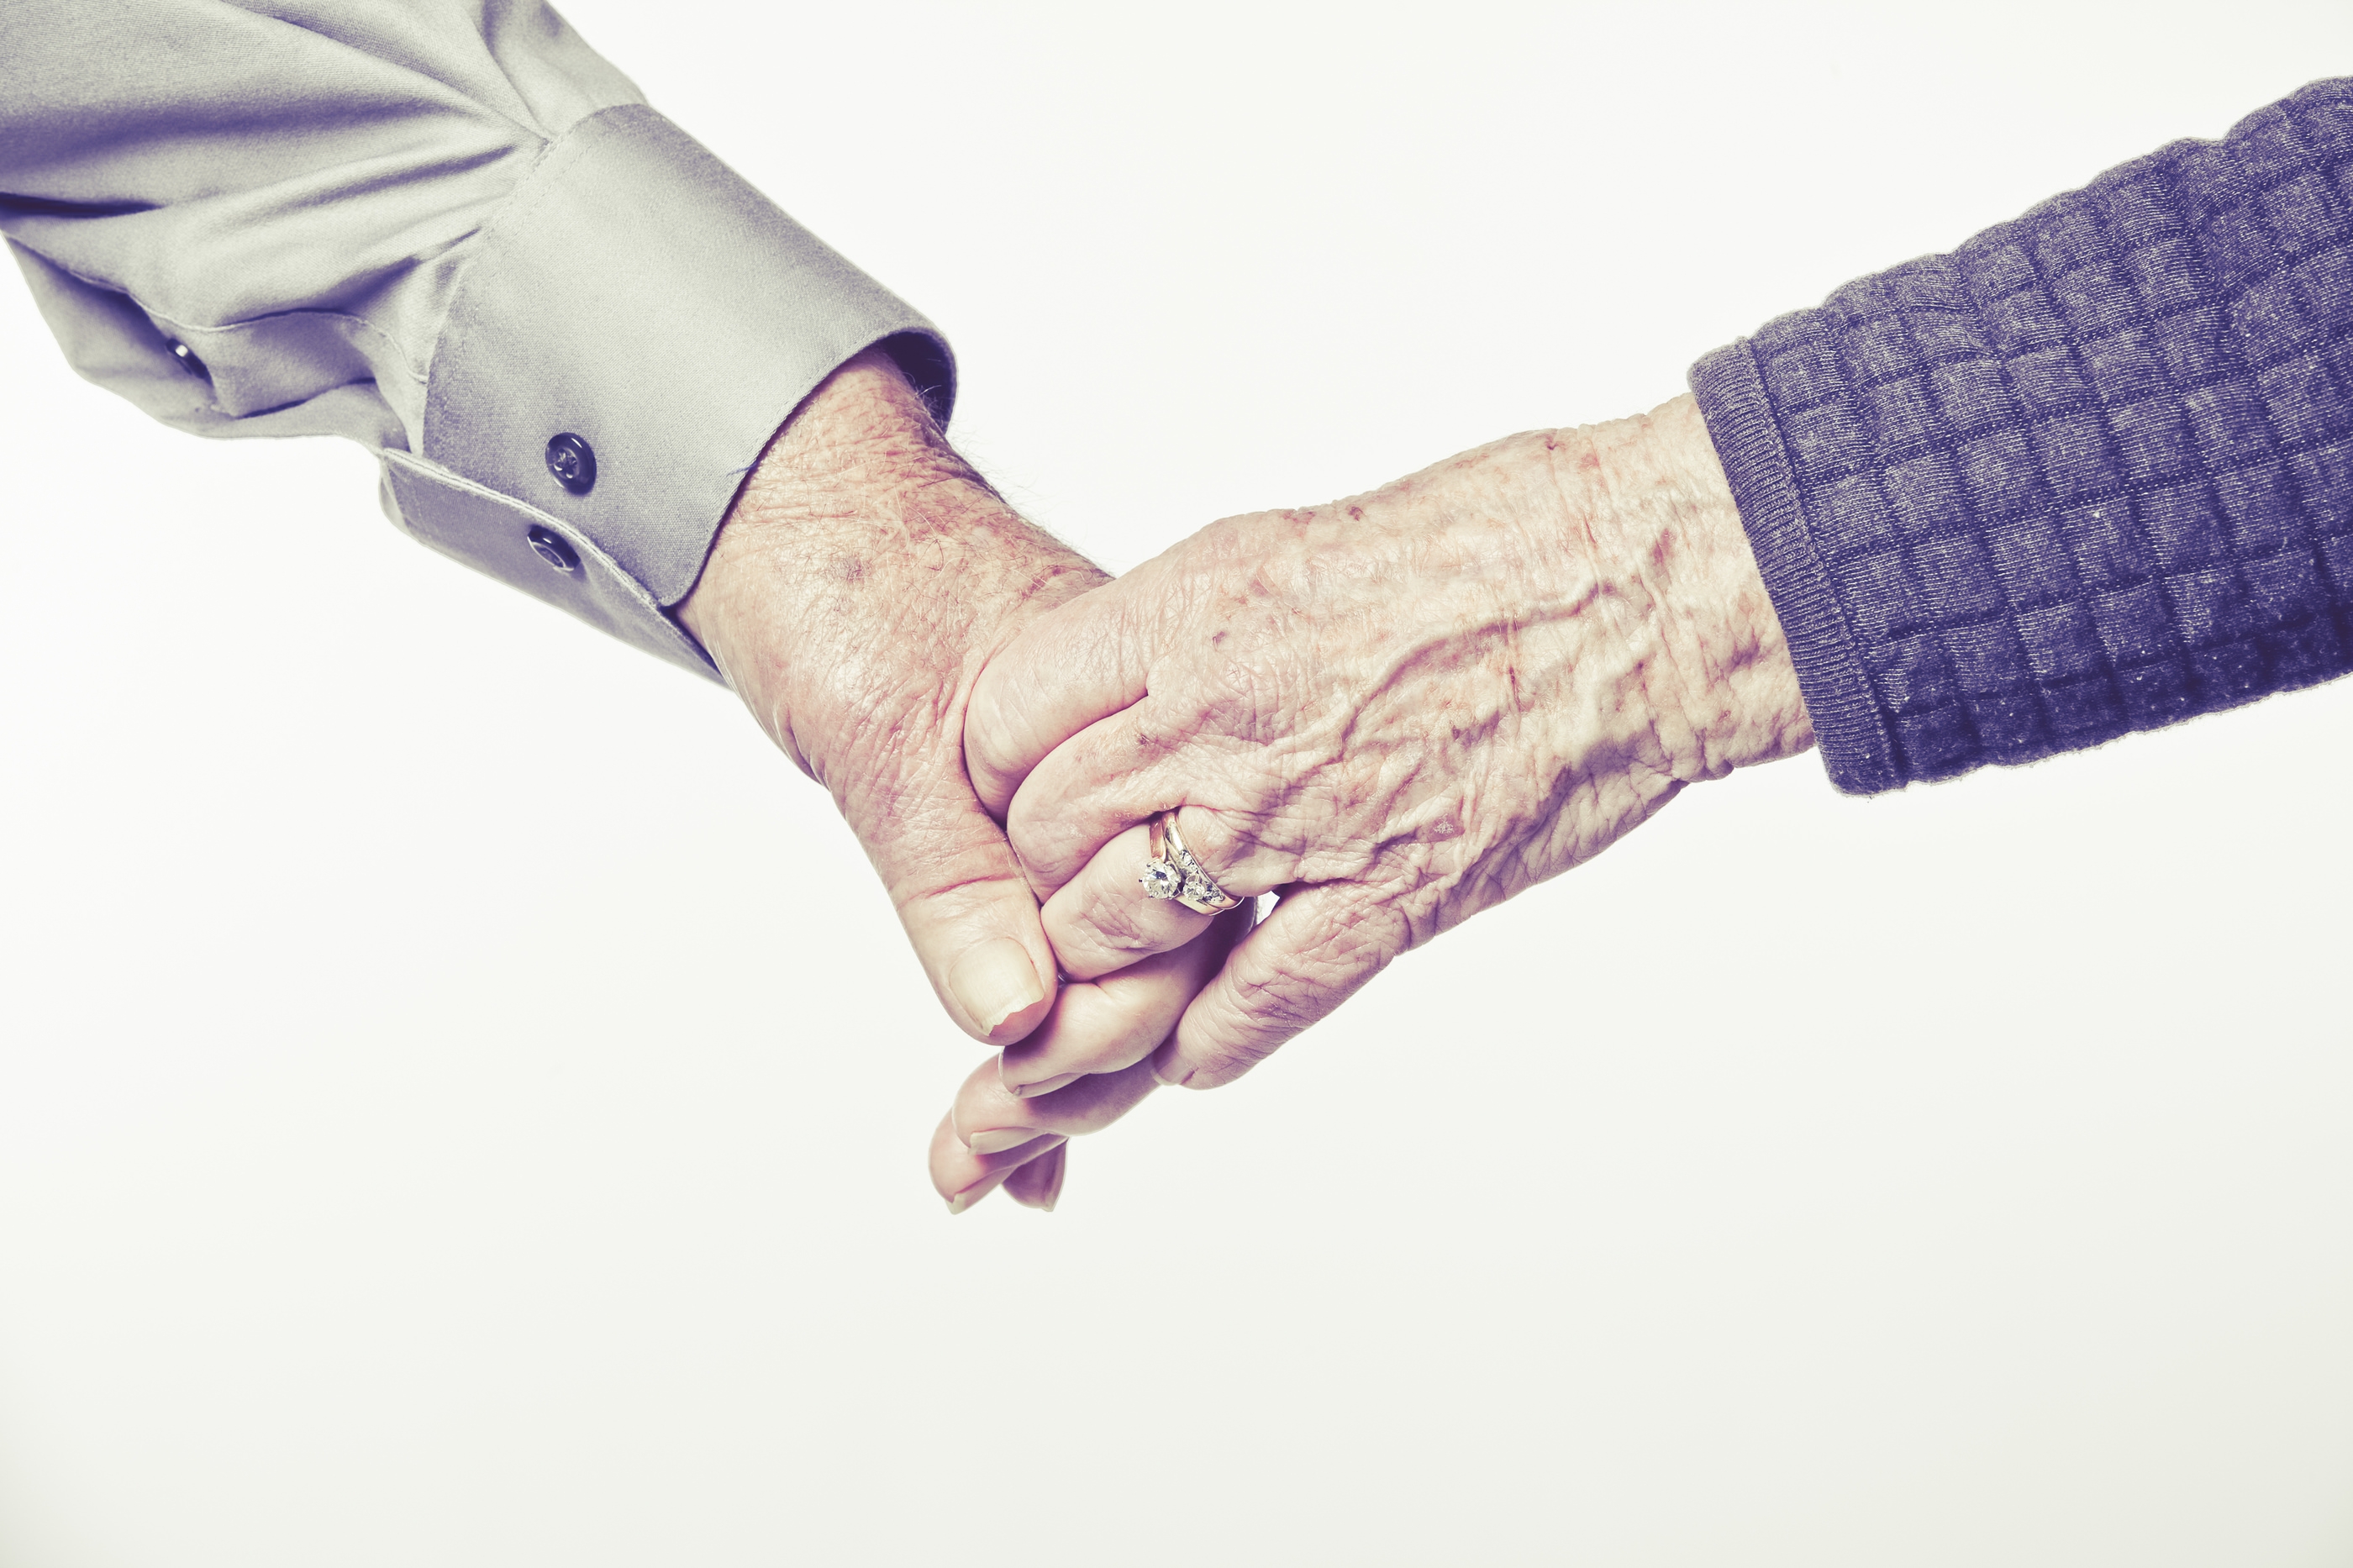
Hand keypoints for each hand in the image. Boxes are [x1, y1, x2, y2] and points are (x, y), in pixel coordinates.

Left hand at [677, 347, 1223, 1208]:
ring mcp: (1086, 800)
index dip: (1090, 1038)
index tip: (1008, 1121)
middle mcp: (1120, 782)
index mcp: (1116, 750)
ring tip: (998, 1168)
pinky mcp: (1037, 818)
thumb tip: (1016, 1010)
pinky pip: (1060, 932)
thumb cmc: (846, 583)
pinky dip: (1039, 1021)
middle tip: (981, 1167)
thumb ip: (952, 876)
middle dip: (1073, 1082)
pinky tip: (1031, 1113)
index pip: (1154, 931)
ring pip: (1109, 960)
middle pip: (1146, 964)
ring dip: (1060, 1071)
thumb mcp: (886, 738)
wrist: (794, 503)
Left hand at [960, 393, 1815, 1099]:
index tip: (1019, 785)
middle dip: (1043, 867)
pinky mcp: (1386, 906)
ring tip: (1129, 959)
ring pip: (1111, 935)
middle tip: (1075, 877)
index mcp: (1187, 616)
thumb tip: (1106, 684)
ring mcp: (1298, 823)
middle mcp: (1219, 722)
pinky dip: (1200, 1044)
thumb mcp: (1285, 545)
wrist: (1645, 589)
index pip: (1002, 723)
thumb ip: (1175, 628)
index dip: (997, 768)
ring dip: (1107, 961)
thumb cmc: (1491, 540)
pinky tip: (1194, 1039)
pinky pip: (1242, 1016)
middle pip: (1040, 836)